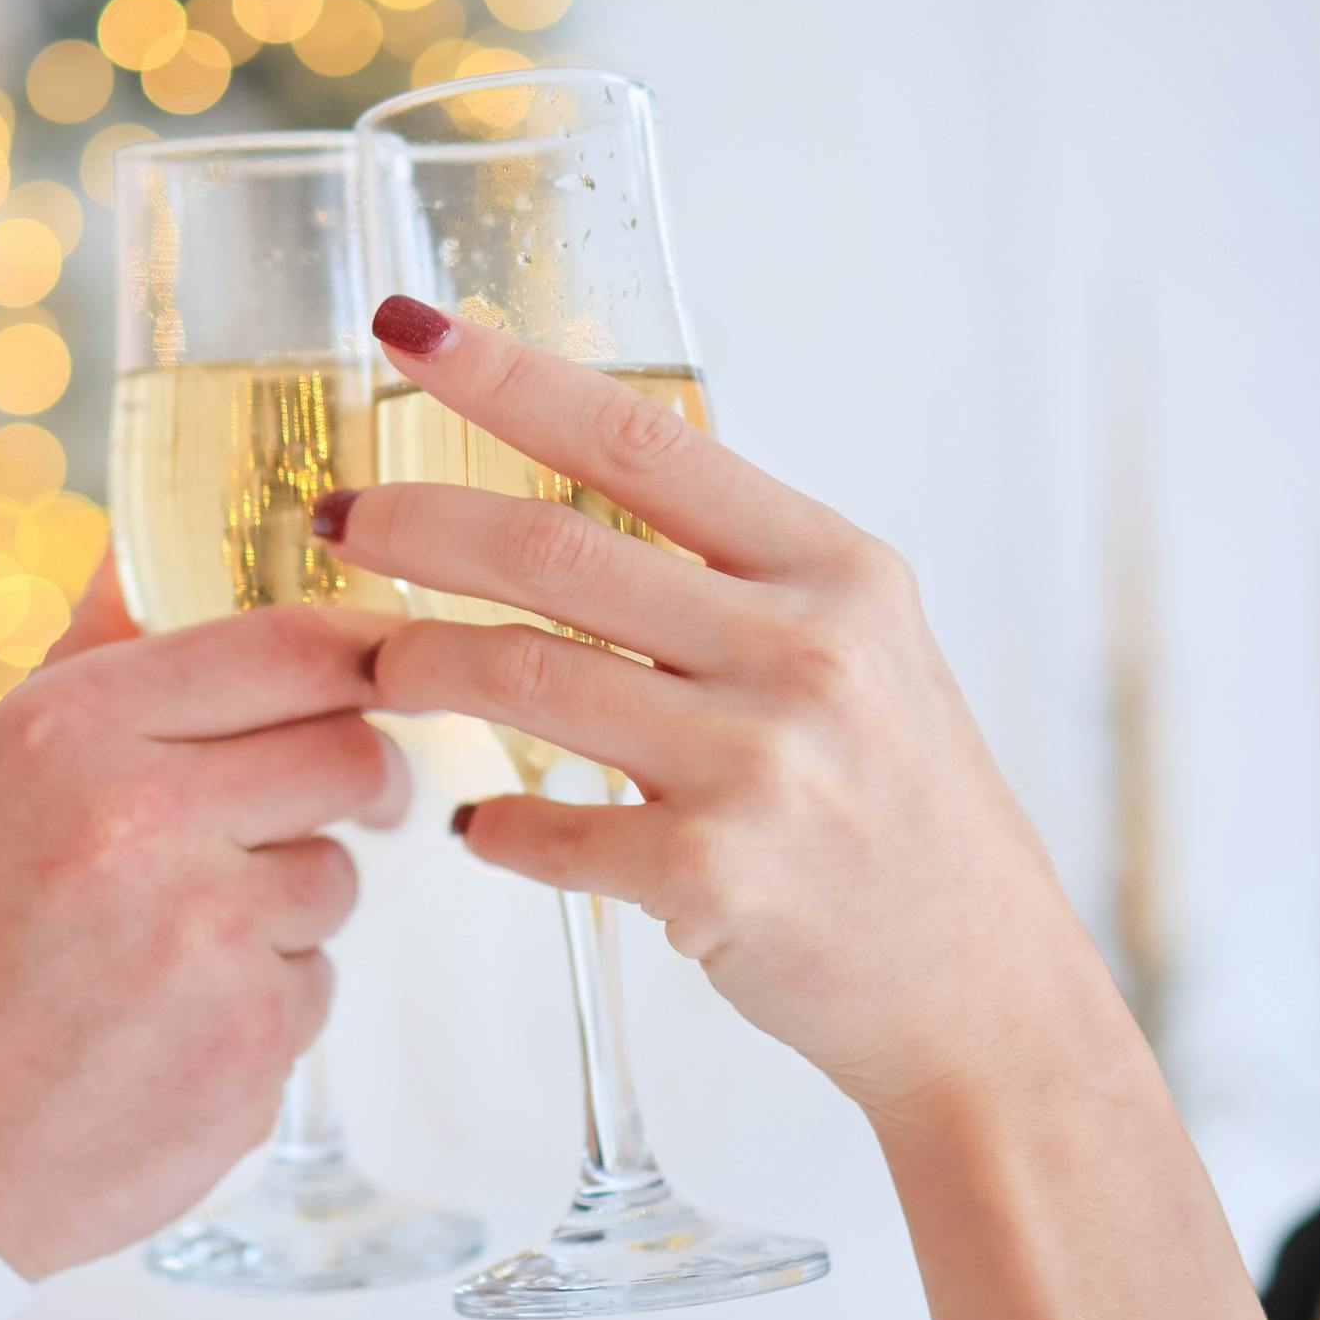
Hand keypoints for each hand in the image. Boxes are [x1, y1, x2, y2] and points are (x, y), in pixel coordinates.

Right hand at [0, 562, 407, 1275]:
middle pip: (351, 752)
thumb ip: (86, 663)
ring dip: (289, 900)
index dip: (365, 648)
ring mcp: (208, 938)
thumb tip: (133, 551)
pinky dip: (264, 1001)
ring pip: (336, 875)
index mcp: (70, 732)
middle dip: (359, 774)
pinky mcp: (251, 1045)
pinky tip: (167, 1029)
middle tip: (342, 798)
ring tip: (175, 946)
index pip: (287, 645)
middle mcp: (145, 819)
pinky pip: (314, 985)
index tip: (390, 663)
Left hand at [315, 299, 1115, 1126]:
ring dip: (420, 667)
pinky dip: (490, 823)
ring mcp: (757, 764)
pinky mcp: (711, 878)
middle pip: (552, 551)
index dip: (508, 378)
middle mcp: (803, 651)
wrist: (983, 991)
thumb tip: (570, 503)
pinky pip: (541, 828)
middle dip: (415, 526)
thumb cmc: (901, 812)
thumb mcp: (862, 652)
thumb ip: (742, 579)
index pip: (641, 440)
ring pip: (521, 677)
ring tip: (380, 670)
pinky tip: (479, 824)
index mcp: (834, 571)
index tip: (407, 327)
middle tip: (337, 522)